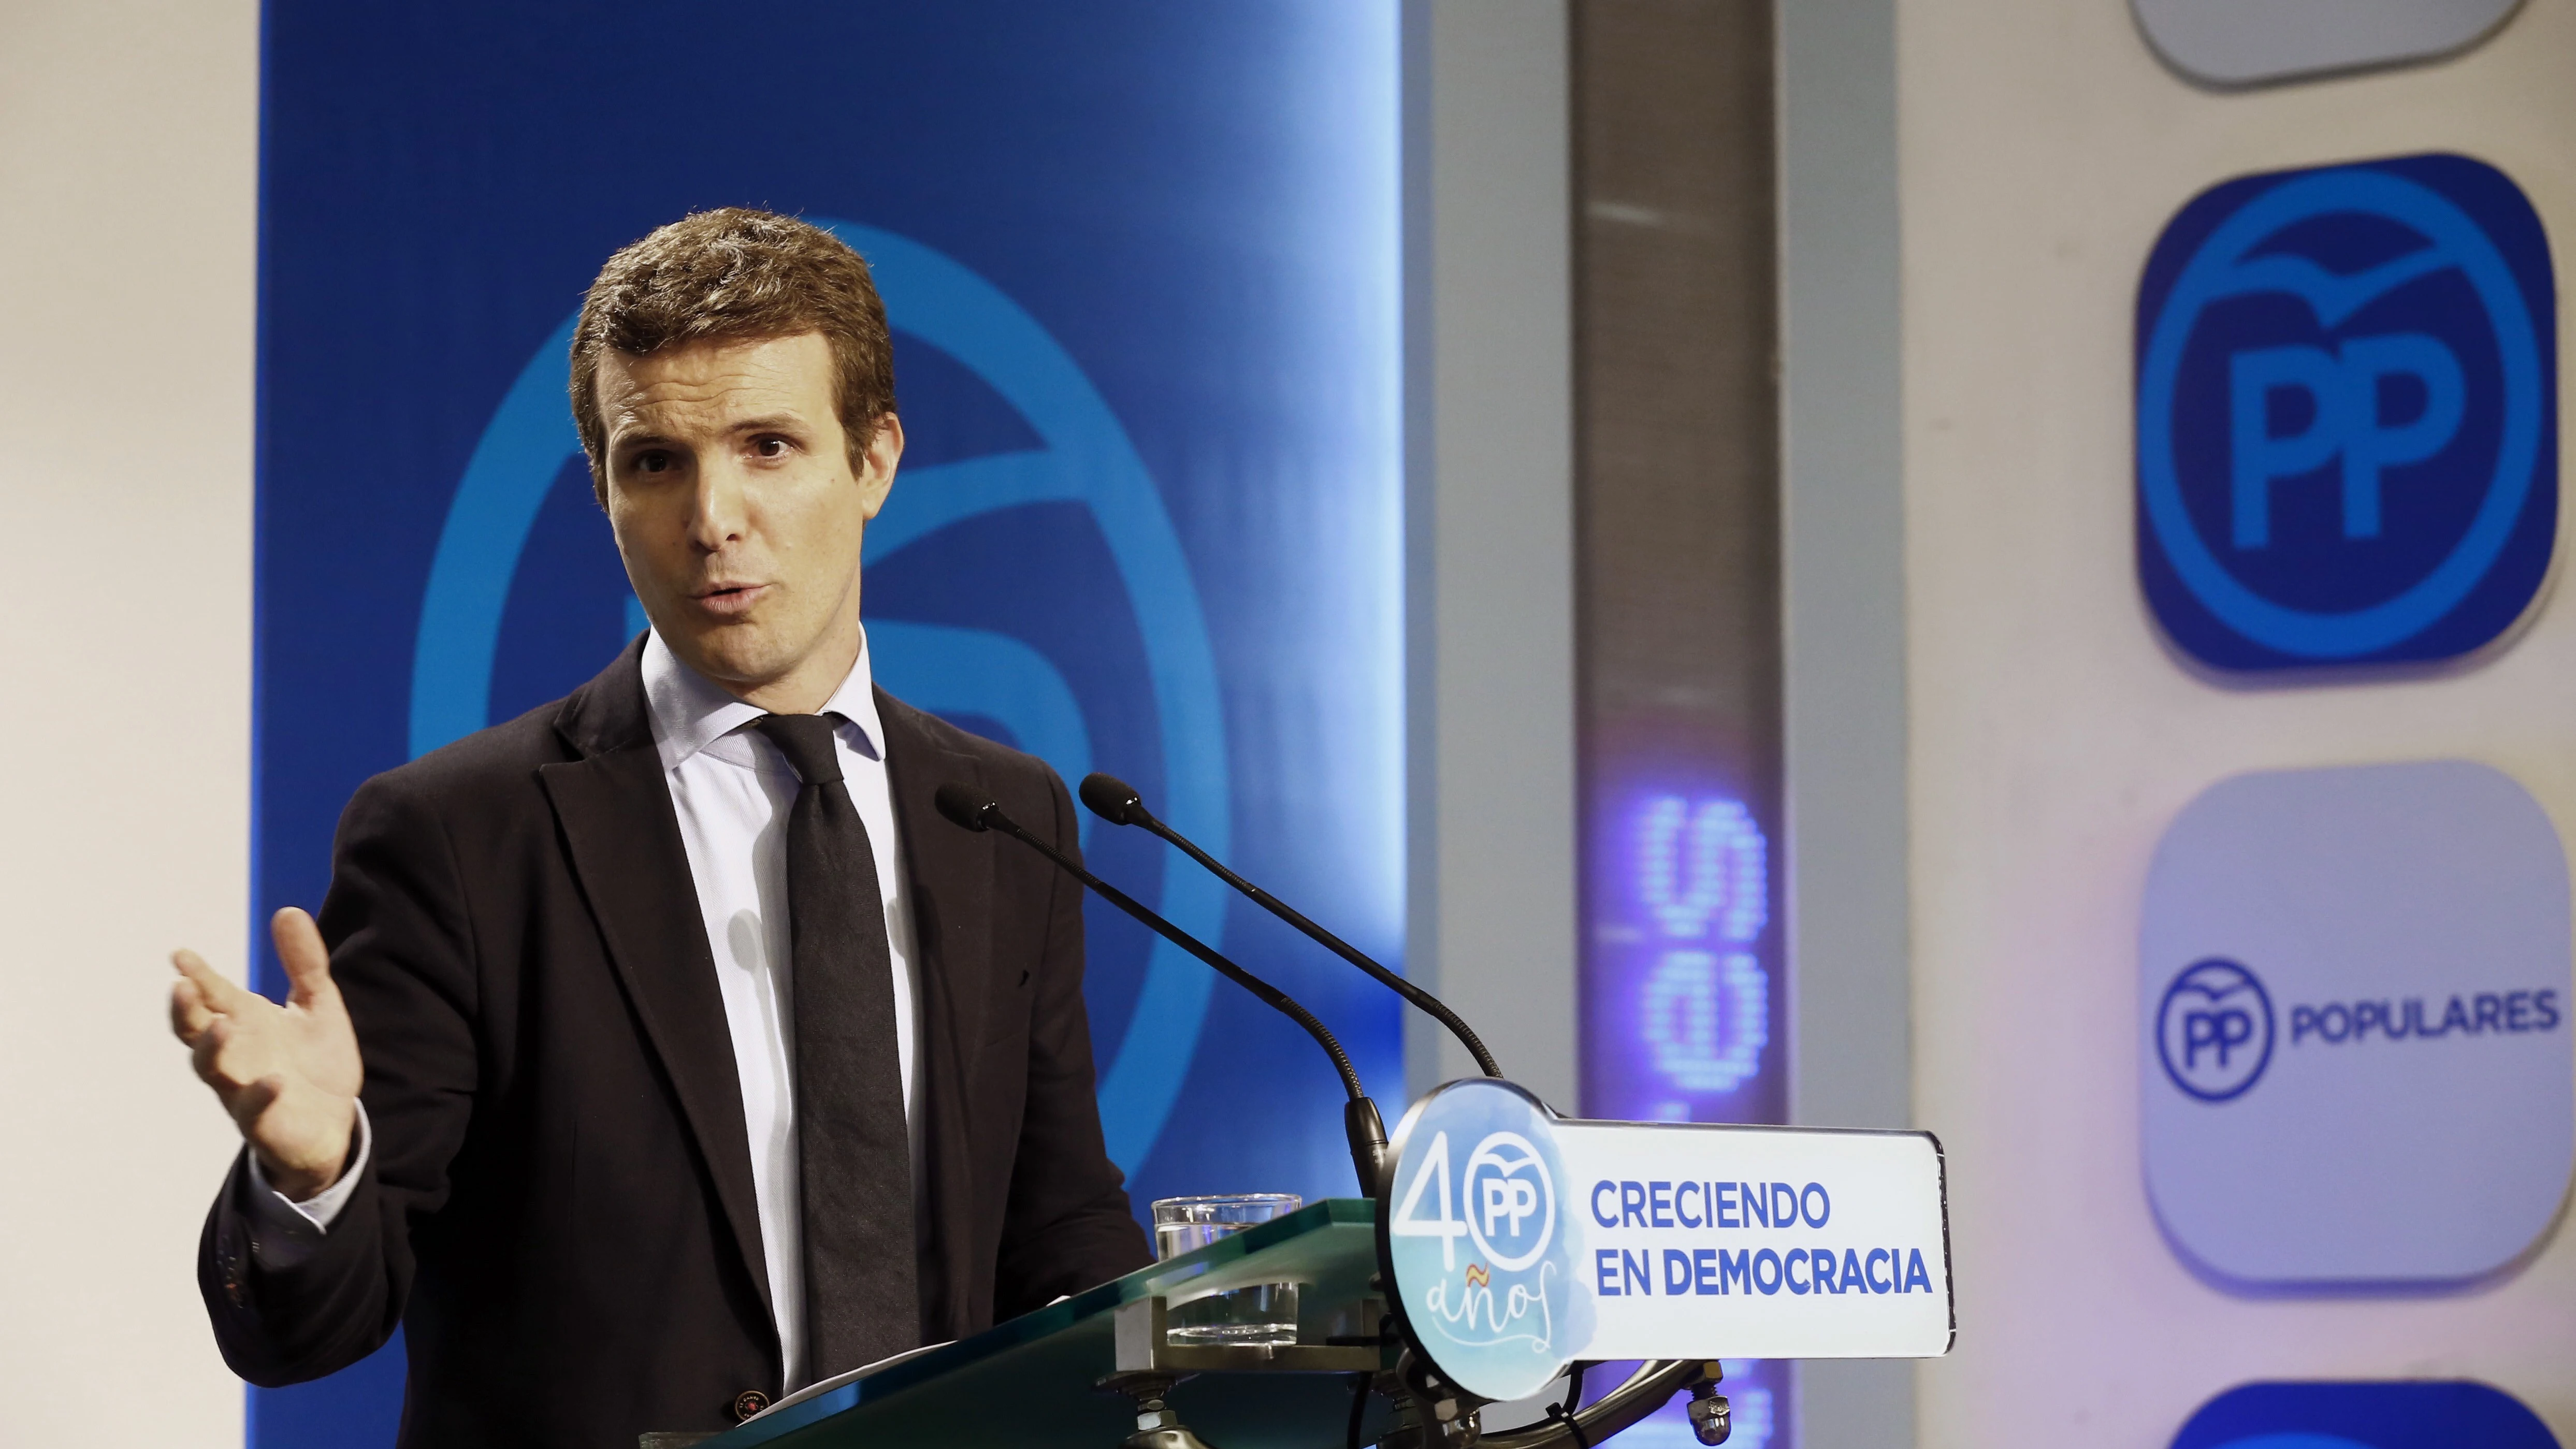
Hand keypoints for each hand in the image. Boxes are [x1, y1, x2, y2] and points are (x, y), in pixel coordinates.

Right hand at [170, 908, 363, 1200]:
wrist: (334, 1121)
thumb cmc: (314, 1061)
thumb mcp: (317, 1005)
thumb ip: (304, 962)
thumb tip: (288, 910)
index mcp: (245, 1022)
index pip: (212, 995)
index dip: (196, 975)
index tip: (181, 955)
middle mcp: (236, 1054)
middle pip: (195, 1032)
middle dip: (186, 1012)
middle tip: (182, 987)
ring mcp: (243, 1089)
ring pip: (213, 1070)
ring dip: (212, 1049)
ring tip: (223, 1026)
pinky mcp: (264, 1123)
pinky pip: (253, 1111)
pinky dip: (260, 1095)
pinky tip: (274, 1080)